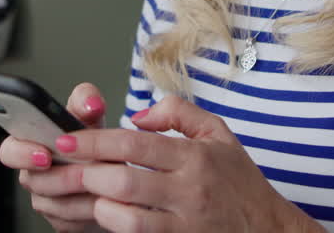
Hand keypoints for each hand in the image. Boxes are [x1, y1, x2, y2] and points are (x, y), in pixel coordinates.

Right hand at [0, 82, 108, 231]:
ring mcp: (46, 200)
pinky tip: (103, 198)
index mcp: (29, 144)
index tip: (44, 154)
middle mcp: (33, 174)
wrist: (115, 174)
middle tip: (80, 171)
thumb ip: (86, 101)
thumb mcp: (90, 116)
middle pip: (32, 181)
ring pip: (53, 204)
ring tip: (101, 181)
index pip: (9, 150)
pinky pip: (70, 221)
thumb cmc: (93, 141)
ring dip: (80, 193)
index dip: (22, 153)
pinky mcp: (61, 222)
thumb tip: (90, 101)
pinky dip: (90, 210)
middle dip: (59, 176)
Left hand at [57, 96, 325, 232]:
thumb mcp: (218, 134)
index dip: (94, 141)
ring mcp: (183, 224)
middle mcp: (188, 191)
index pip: (134, 144)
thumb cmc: (240, 182)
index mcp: (194, 157)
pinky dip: (116, 227)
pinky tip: (106, 215)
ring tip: (85, 194)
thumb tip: (139, 115)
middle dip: (86, 175)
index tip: (67, 140)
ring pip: (126, 218)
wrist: (269, 230)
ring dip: (98, 206)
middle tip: (64, 168)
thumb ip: (178, 113)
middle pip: (123, 182)